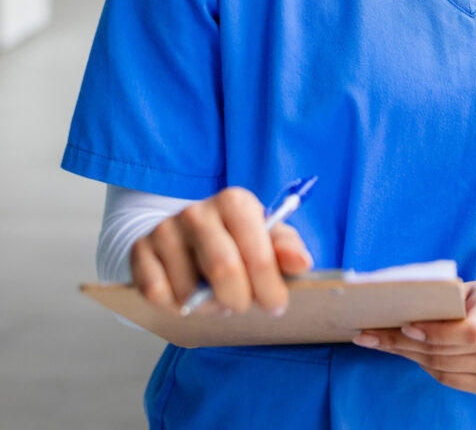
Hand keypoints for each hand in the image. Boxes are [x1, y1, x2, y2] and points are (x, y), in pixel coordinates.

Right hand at [129, 186, 312, 315]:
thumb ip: (287, 249)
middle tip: (243, 306)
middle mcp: (197, 211)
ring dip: (207, 307)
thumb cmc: (236, 238)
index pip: (257, 254)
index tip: (277, 306)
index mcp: (234, 202)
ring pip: (189, 291)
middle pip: (223, 272)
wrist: (186, 232)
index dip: (269, 288)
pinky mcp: (140, 251)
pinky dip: (175, 307)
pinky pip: (157, 295)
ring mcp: (165, 229)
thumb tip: (302, 263)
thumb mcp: (266, 237)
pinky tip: (187, 295)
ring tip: (215, 297)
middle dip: (239, 300)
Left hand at [352, 281, 475, 395]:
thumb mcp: (463, 288)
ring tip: (378, 342)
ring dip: (406, 353)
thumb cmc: (475, 297)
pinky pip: (447, 378)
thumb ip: (440, 297)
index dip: (436, 332)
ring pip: (440, 366)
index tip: (406, 325)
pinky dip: (423, 364)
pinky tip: (406, 352)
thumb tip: (393, 306)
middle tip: (369, 335)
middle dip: (403, 342)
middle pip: (445, 350)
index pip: (467, 330)